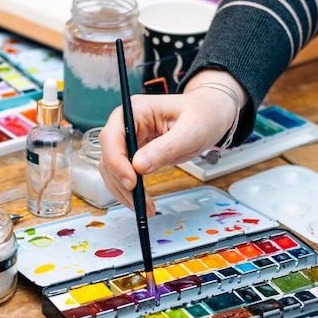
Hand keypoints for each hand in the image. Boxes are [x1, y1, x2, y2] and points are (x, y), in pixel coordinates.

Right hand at [98, 70, 245, 215]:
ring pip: (112, 170)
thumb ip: (165, 147)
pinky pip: (123, 175)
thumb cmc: (201, 116)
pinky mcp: (134, 154)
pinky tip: (143, 201)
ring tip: (144, 207)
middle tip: (140, 202)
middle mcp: (126, 124)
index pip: (112, 137)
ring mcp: (129, 140)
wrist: (208, 117)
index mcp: (135, 110)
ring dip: (123, 192)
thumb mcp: (190, 131)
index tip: (131, 182)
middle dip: (121, 183)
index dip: (116, 162)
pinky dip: (130, 191)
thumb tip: (140, 166)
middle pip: (109, 157)